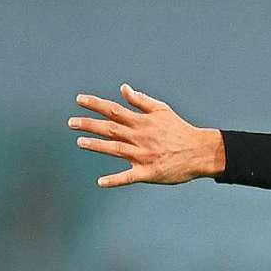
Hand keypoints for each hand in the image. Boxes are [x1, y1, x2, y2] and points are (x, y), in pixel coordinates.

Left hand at [69, 84, 224, 186]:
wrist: (200, 152)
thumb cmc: (180, 130)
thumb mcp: (162, 110)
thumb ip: (141, 100)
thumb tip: (124, 88)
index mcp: (143, 122)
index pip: (115, 110)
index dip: (96, 104)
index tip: (79, 100)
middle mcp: (140, 137)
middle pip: (110, 129)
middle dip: (89, 124)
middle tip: (71, 123)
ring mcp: (143, 156)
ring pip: (115, 149)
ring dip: (97, 146)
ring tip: (80, 142)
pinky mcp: (148, 172)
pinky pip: (129, 177)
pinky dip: (115, 180)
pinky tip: (101, 182)